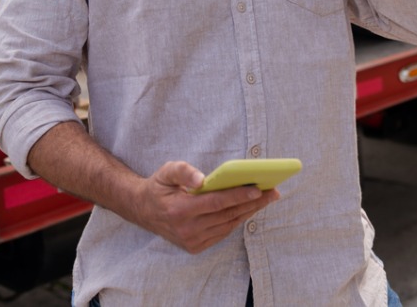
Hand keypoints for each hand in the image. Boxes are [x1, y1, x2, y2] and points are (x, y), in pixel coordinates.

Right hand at [133, 160, 278, 253]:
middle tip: (273, 192)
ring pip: (228, 225)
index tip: (258, 188)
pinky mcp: (195, 246)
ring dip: (249, 212)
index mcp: (179, 210)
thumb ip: (183, 171)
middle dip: (252, 203)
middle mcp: (187, 229)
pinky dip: (237, 220)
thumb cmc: (160, 187)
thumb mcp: (166, 171)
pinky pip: (222, 232)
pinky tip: (249, 208)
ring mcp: (191, 241)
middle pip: (227, 215)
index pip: (216, 203)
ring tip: (266, 198)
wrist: (144, 210)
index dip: (238, 196)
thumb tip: (202, 178)